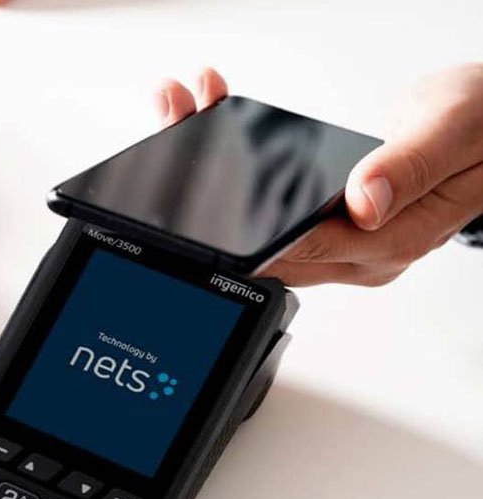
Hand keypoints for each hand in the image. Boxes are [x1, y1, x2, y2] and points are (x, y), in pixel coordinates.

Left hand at [156, 64, 482, 285]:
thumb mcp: (453, 130)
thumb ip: (410, 165)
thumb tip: (364, 202)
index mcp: (390, 241)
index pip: (301, 246)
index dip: (246, 229)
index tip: (199, 202)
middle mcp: (359, 255)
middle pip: (267, 242)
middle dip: (211, 195)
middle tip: (174, 128)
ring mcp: (342, 244)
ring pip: (262, 226)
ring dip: (217, 173)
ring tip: (182, 113)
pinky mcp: (330, 226)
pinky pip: (274, 208)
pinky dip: (240, 170)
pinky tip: (213, 121)